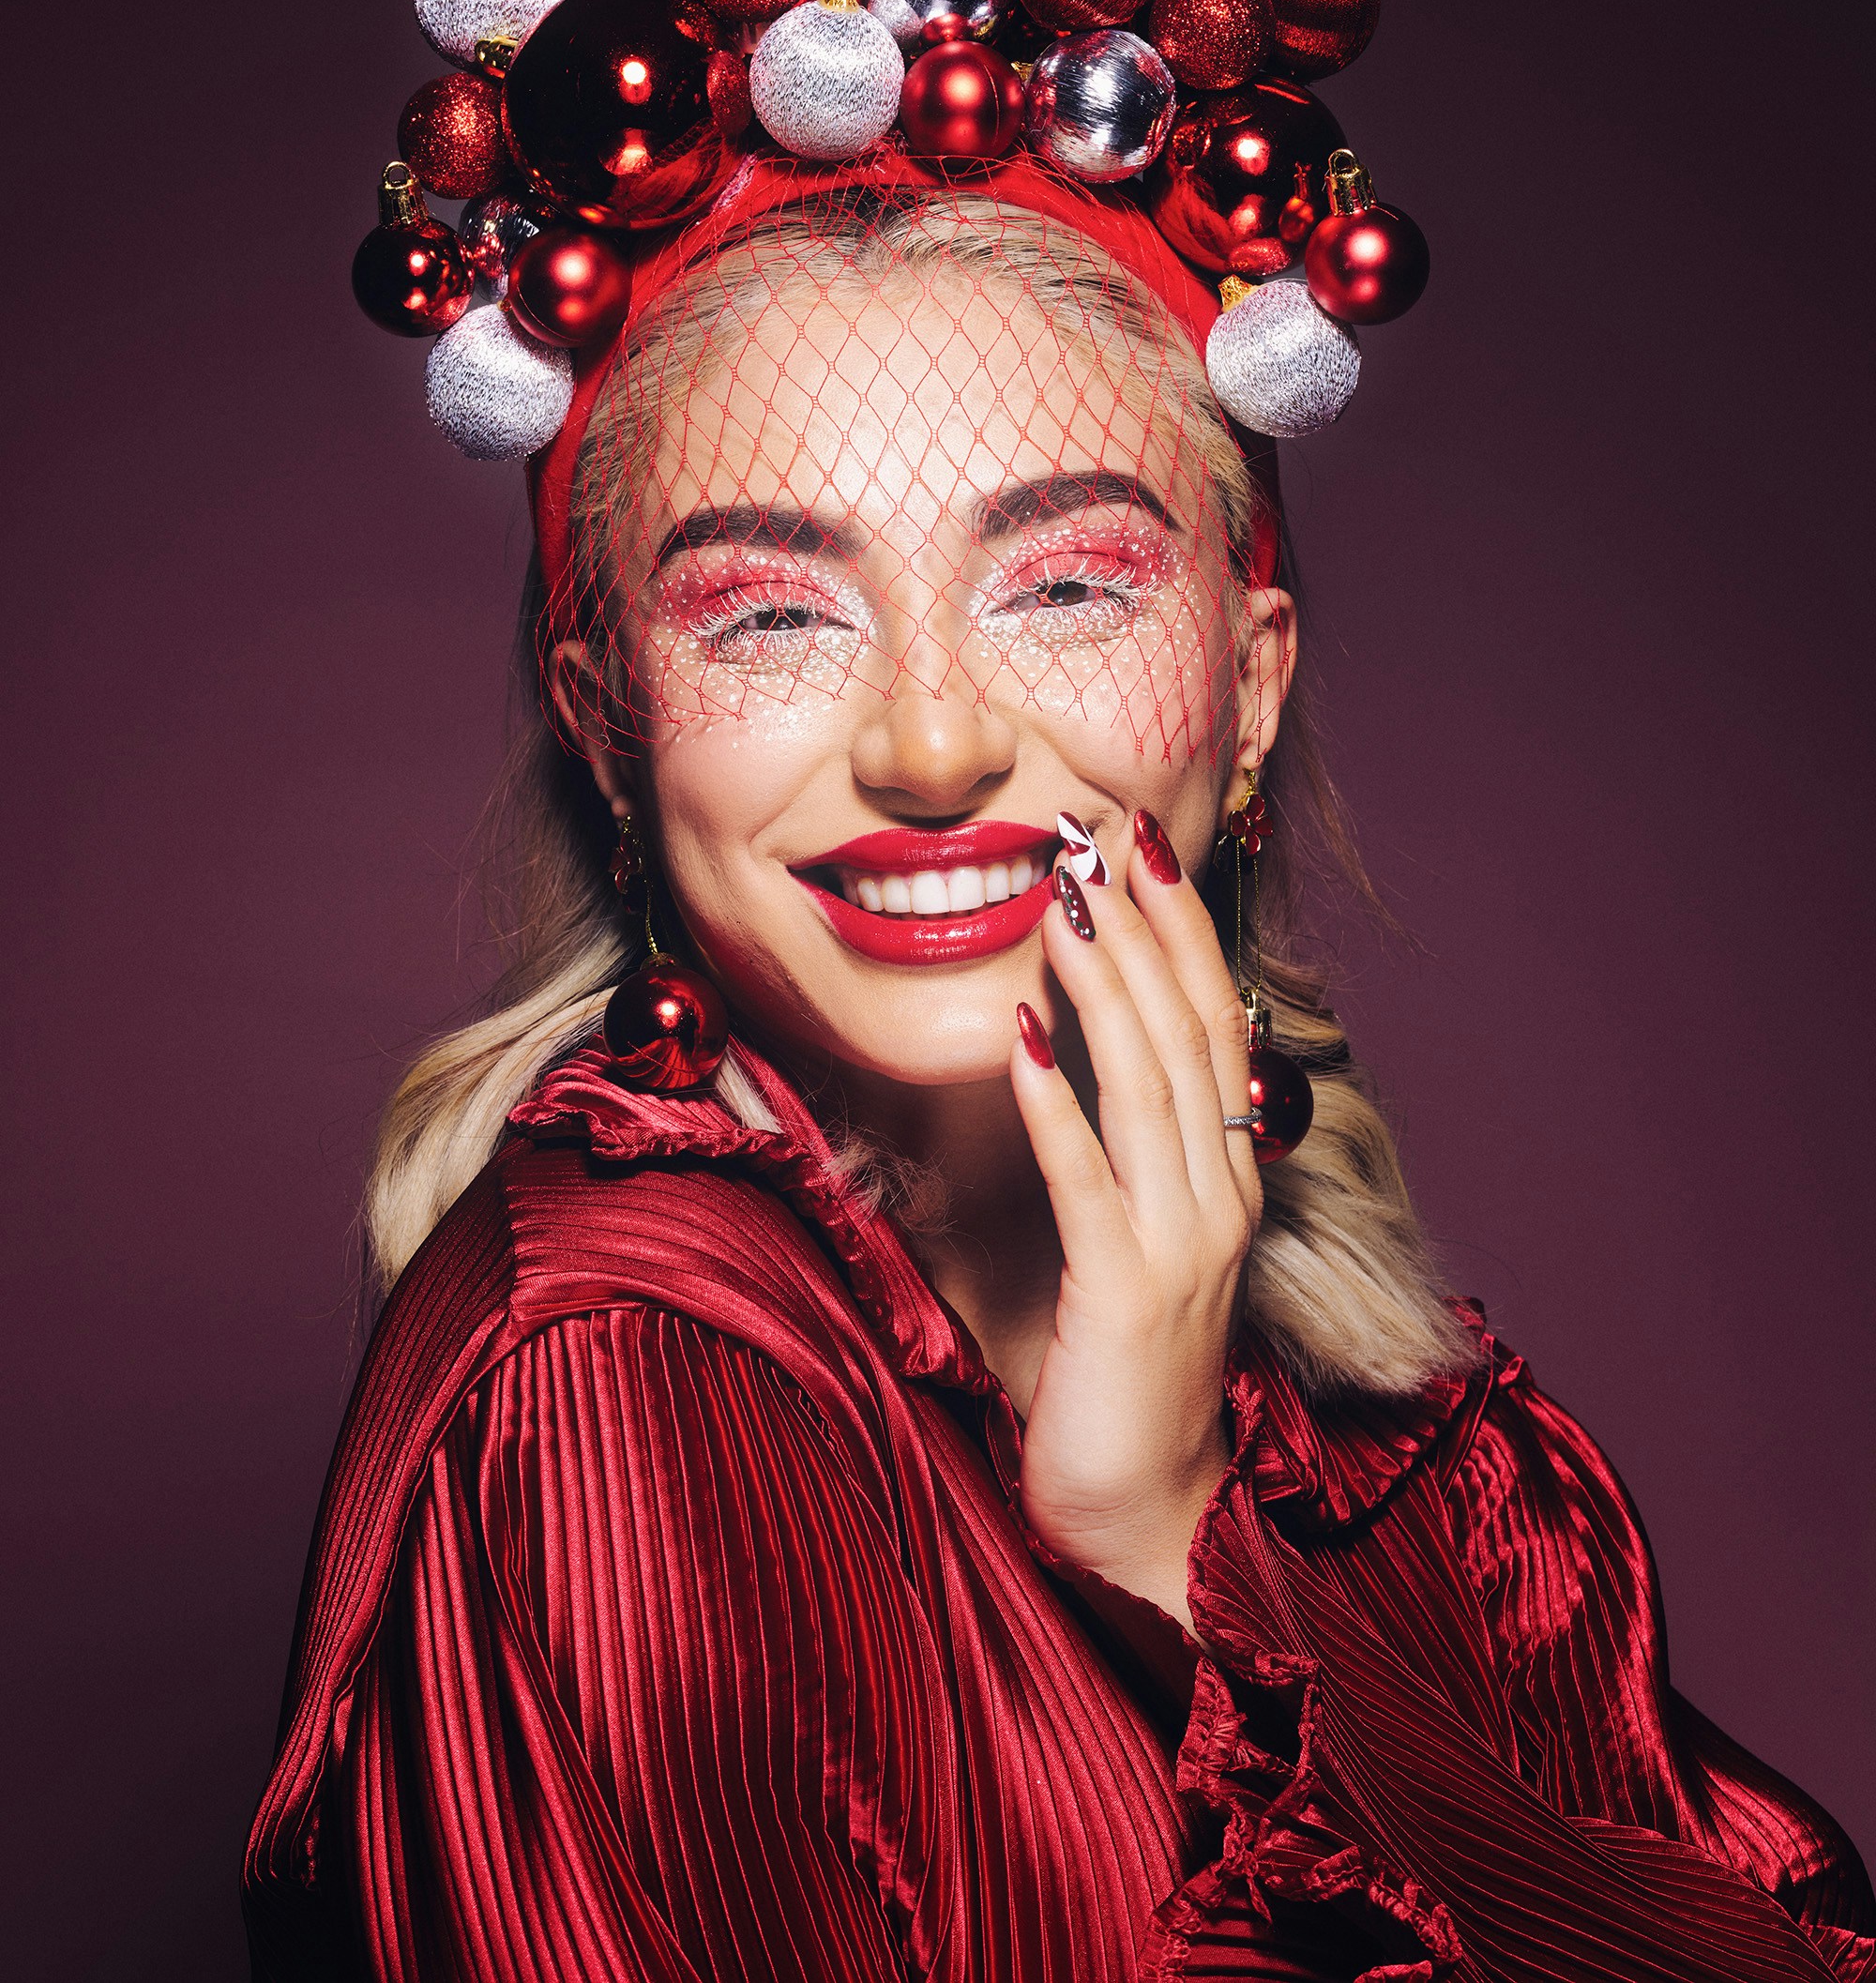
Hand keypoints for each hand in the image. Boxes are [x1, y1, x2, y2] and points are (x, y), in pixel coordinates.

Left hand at [1010, 813, 1259, 1633]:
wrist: (1149, 1518)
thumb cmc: (1127, 1378)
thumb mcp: (1140, 1247)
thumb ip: (1131, 1157)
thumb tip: (1084, 1053)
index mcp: (1227, 1183)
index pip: (1215, 1030)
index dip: (1183, 935)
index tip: (1144, 849)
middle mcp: (1220, 1201)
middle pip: (1190, 1038)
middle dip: (1147, 932)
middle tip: (1103, 839)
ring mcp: (1181, 1248)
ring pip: (1150, 1089)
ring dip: (1107, 989)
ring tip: (1067, 904)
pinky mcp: (1124, 1295)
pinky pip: (1088, 1180)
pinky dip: (1054, 1101)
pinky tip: (1020, 1032)